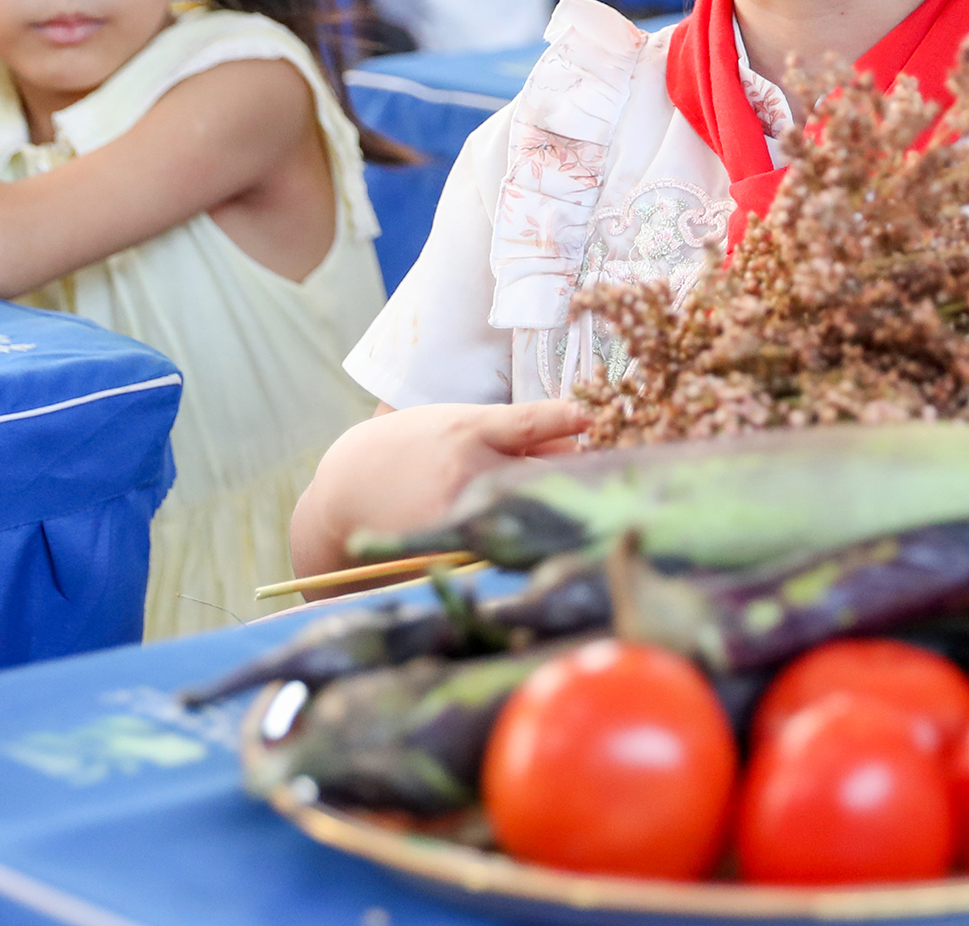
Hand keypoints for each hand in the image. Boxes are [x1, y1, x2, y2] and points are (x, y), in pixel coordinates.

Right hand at [289, 399, 592, 581]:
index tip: (595, 414)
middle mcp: (468, 475)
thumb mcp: (457, 422)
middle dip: (581, 480)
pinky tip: (554, 544)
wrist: (345, 494)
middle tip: (623, 485)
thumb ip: (515, 432)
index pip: (527, 423)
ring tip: (598, 516)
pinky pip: (512, 547)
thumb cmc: (410, 449)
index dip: (566, 418)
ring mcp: (462, 518)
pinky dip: (536, 543)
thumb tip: (580, 435)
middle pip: (545, 477)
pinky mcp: (455, 553)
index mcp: (468, 433)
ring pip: (535, 515)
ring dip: (566, 513)